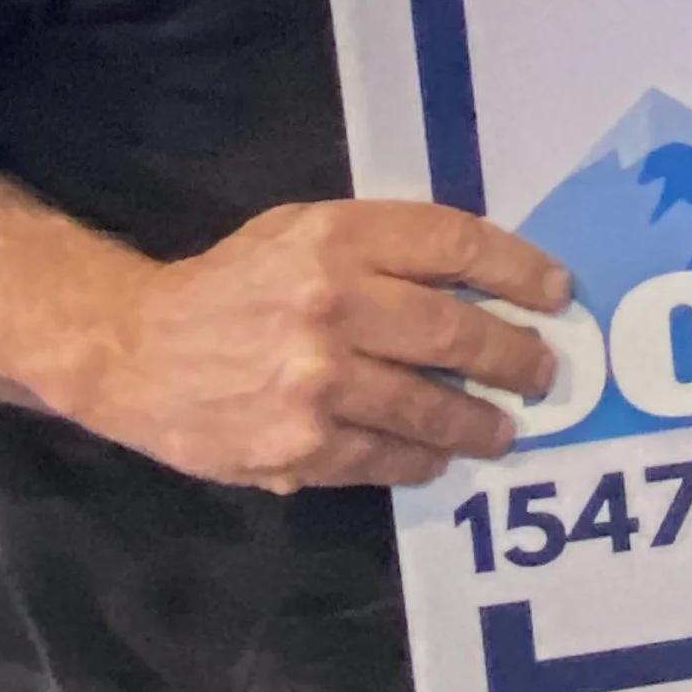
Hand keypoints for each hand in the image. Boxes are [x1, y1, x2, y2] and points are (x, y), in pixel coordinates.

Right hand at [76, 199, 569, 492]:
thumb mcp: (302, 233)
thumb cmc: (232, 283)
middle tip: (542, 371)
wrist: (135, 350)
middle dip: (514, 354)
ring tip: (505, 427)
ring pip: (430, 404)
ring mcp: (318, 381)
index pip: (455, 246)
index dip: (518, 270)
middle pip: (456, 330)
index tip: (556, 292)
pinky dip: (422, 458)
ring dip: (480, 420)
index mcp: (338, 238)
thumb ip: (380, 249)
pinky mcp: (301, 446)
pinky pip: (386, 457)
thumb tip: (477, 282)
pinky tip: (438, 457)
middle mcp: (334, 304)